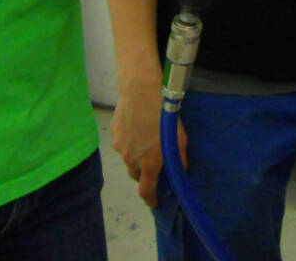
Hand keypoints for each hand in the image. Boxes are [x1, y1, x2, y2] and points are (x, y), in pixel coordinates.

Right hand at [110, 78, 181, 207]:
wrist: (141, 91)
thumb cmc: (164, 114)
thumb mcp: (179, 138)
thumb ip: (179, 159)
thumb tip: (180, 172)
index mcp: (148, 163)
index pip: (146, 191)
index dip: (150, 200)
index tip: (153, 203)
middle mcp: (131, 159)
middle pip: (135, 175)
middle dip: (144, 174)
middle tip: (153, 164)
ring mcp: (120, 146)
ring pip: (127, 159)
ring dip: (135, 157)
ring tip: (145, 141)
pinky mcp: (115, 133)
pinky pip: (122, 144)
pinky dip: (129, 142)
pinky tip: (137, 128)